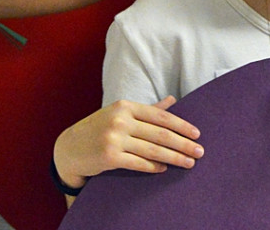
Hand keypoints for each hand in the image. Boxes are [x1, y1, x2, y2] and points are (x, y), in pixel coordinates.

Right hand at [53, 96, 203, 189]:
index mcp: (126, 106)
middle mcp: (120, 120)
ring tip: (188, 163)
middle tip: (200, 152)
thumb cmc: (100, 129)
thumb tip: (173, 99)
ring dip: (174, 157)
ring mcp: (114, 138)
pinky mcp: (109, 156)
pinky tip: (164, 169)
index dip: (181, 125)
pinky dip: (153, 167)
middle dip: (183, 144)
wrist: (69, 148)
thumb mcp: (121, 114)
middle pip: (160, 134)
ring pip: (152, 150)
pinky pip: (138, 163)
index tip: (197, 134)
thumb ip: (148, 109)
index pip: (160, 116)